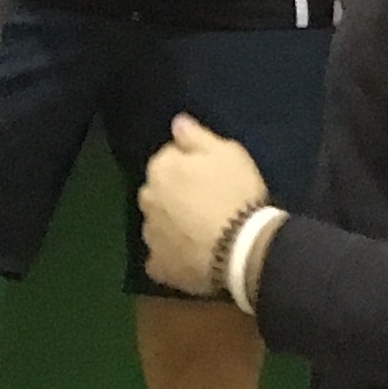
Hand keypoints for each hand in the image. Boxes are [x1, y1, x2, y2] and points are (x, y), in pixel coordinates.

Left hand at [137, 115, 271, 295]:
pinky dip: (170, 257)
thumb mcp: (227, 152)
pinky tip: (189, 257)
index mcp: (160, 168)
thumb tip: (176, 122)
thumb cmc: (236, 193)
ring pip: (157, 224)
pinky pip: (160, 258)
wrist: (241, 248)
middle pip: (158, 192)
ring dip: (171, 225)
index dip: (189, 167)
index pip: (167, 159)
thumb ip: (196, 136)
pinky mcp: (159, 266)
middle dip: (174, 195)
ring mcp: (150, 235)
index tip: (209, 176)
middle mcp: (147, 199)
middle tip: (205, 204)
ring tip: (200, 233)